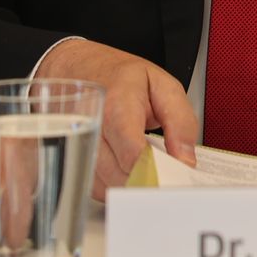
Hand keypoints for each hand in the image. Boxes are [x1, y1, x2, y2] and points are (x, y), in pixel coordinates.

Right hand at [36, 39, 196, 199]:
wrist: (82, 69)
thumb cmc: (123, 78)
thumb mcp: (164, 86)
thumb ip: (181, 121)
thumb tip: (185, 159)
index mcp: (117, 103)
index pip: (131, 149)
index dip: (153, 168)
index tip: (173, 176)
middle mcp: (91, 126)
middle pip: (118, 172)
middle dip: (146, 180)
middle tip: (166, 177)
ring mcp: (76, 144)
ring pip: (105, 184)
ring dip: (131, 185)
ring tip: (147, 169)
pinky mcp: (71, 160)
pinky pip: (94, 186)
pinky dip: (115, 185)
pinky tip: (127, 170)